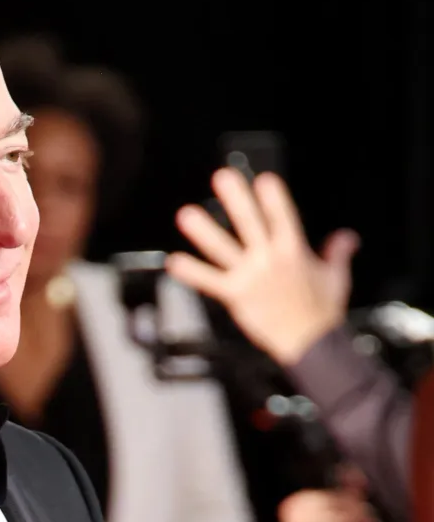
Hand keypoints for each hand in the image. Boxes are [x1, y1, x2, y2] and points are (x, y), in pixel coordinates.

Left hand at [166, 168, 359, 365]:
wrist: (311, 343)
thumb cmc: (322, 312)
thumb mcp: (336, 277)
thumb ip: (336, 253)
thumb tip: (346, 237)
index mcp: (294, 251)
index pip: (283, 217)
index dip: (273, 198)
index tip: (263, 179)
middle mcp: (270, 260)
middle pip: (250, 223)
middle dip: (236, 199)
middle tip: (222, 178)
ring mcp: (251, 277)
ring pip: (224, 249)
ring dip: (204, 232)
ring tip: (186, 214)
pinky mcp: (236, 296)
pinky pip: (209, 281)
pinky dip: (192, 272)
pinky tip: (174, 262)